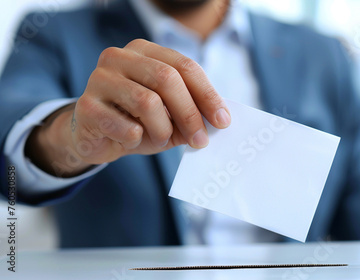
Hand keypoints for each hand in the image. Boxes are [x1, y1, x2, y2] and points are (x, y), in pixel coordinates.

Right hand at [27, 39, 230, 176]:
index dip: (207, 94)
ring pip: (147, 102)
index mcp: (144, 51)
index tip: (222, 121)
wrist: (96, 137)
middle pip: (167, 79)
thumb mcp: (170, 114)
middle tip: (200, 140)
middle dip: (190, 114)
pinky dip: (137, 139)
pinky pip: (126, 127)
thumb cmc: (138, 121)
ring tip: (160, 139)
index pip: (185, 66)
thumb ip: (192, 111)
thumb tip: (219, 120)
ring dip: (163, 129)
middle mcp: (119, 57)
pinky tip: (132, 139)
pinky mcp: (86, 106)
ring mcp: (99, 79)